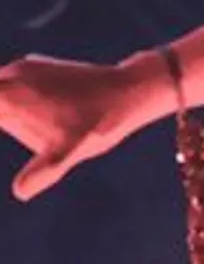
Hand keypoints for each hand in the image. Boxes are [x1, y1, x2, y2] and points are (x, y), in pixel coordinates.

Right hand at [0, 54, 145, 199]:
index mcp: (8, 92)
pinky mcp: (33, 73)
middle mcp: (10, 75)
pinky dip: (0, 102)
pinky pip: (2, 85)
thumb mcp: (73, 151)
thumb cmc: (101, 123)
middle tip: (36, 135)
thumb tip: (20, 192)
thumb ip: (45, 171)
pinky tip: (8, 116)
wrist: (132, 92)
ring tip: (42, 130)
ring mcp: (21, 71)